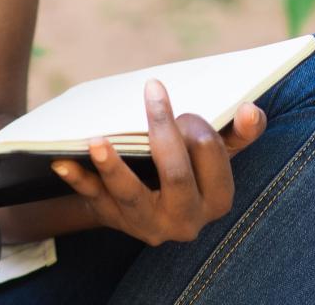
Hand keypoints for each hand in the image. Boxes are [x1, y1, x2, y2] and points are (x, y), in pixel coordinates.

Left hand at [51, 80, 266, 245]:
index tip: (185, 108)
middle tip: (153, 92)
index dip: (196, 127)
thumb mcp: (218, 152)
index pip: (210, 155)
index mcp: (217, 200)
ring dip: (112, 167)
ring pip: (131, 194)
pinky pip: (94, 199)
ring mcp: (147, 222)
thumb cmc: (188, 165)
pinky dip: (78, 180)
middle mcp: (185, 220)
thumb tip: (252, 109)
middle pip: (176, 175)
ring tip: (95, 141)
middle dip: (164, 132)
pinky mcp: (114, 218)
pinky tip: (62, 163)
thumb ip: (238, 132)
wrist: (150, 199)